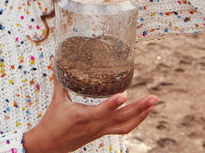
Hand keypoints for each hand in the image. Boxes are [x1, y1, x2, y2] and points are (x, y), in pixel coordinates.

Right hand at [23, 58, 157, 152]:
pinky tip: (142, 112)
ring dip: (142, 115)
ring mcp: (101, 130)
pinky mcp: (102, 133)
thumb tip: (54, 59)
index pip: (100, 112)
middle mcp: (95, 125)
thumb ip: (59, 79)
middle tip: (154, 98)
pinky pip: (123, 129)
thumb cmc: (53, 121)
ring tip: (152, 103)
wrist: (50, 145)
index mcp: (82, 116)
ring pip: (126, 126)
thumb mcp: (56, 100)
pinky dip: (135, 121)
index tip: (124, 95)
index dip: (112, 104)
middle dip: (140, 108)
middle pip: (121, 119)